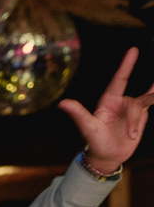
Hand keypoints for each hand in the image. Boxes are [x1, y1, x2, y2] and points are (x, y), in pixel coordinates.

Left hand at [60, 47, 153, 171]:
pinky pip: (151, 103)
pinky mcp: (141, 115)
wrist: (108, 156)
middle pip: (135, 102)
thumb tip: (62, 103)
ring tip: (131, 135)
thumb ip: (78, 114)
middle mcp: (121, 101)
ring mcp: (132, 108)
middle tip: (130, 134)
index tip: (133, 50)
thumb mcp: (87, 127)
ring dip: (137, 123)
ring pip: (144, 106)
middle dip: (134, 119)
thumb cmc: (95, 141)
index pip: (119, 79)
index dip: (126, 65)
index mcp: (108, 101)